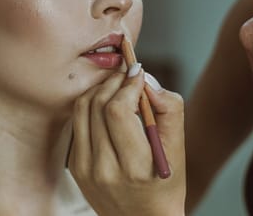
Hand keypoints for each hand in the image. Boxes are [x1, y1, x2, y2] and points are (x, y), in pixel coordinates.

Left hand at [68, 65, 184, 215]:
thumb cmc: (165, 180)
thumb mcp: (178, 147)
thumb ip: (169, 108)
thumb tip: (146, 79)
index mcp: (135, 167)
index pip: (118, 111)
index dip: (127, 84)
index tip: (138, 71)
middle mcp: (104, 169)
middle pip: (98, 105)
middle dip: (114, 81)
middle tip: (128, 73)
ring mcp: (85, 168)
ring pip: (83, 108)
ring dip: (101, 89)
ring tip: (117, 84)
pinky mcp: (75, 165)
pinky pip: (78, 121)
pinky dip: (91, 105)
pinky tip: (106, 103)